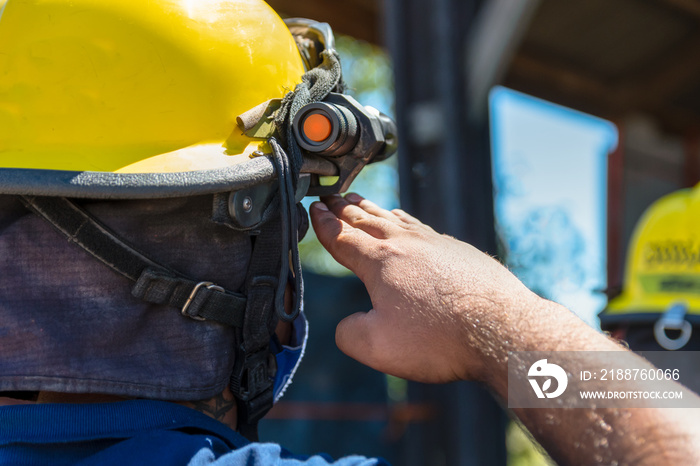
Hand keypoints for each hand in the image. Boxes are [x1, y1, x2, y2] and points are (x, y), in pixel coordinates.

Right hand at [310, 193, 540, 383]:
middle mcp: (406, 244)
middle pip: (366, 219)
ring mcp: (435, 243)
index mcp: (380, 262)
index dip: (324, 223)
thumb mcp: (377, 347)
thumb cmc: (439, 338)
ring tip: (359, 201)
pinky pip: (421, 227)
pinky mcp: (458, 250)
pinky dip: (403, 219)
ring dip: (371, 208)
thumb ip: (350, 333)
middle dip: (343, 208)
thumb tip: (349, 323)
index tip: (313, 208)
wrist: (501, 328)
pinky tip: (404, 222)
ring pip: (394, 218)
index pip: (343, 236)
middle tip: (329, 197)